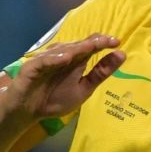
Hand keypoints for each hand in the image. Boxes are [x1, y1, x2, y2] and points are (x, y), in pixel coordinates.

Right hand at [5, 33, 125, 122]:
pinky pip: (43, 62)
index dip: (103, 42)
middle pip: (78, 45)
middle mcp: (62, 56)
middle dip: (93, 42)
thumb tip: (121, 54)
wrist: (28, 111)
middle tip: (107, 40)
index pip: (90, 46)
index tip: (117, 42)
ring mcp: (47, 60)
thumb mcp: (83, 88)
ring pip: (62, 51)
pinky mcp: (32, 68)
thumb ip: (100, 73)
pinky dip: (53, 59)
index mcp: (76, 60)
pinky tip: (65, 58)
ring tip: (91, 45)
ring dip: (76, 47)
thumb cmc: (54, 98)